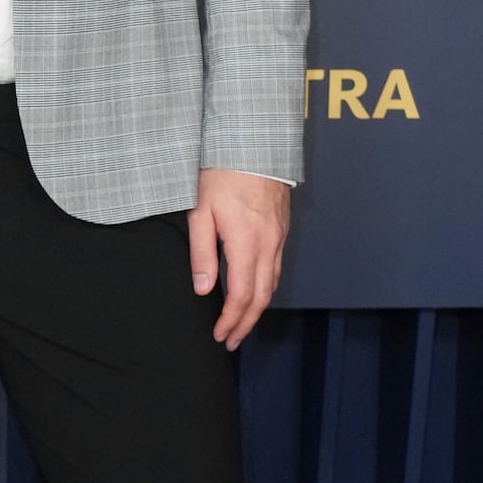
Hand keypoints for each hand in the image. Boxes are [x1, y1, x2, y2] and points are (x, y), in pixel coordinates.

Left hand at [187, 169, 290, 349]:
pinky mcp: (282, 227)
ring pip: (274, 283)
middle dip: (246, 323)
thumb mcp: (200, 211)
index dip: (231, 320)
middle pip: (263, 296)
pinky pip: (277, 266)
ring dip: (258, 307)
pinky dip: (266, 287)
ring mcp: (279, 235)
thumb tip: (204, 288)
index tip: (220, 335)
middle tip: (232, 341)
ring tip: (241, 323)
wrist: (253, 142)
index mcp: (247, 242)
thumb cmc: (221, 172)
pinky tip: (255, 290)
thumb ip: (202, 253)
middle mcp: (269, 243)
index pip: (242, 295)